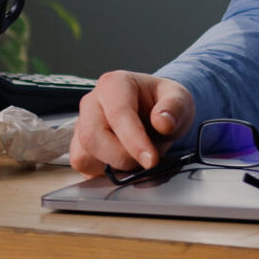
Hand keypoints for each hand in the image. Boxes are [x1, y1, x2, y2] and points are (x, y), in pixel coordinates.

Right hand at [69, 70, 194, 176]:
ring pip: (84, 155)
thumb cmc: (163, 104)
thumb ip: (174, 107)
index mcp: (114, 84)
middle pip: (93, 136)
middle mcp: (92, 102)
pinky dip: (104, 174)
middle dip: (121, 157)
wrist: (154, 114)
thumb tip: (163, 123)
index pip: (118, 114)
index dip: (134, 140)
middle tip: (147, 163)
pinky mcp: (79, 148)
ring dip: (114, 166)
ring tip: (138, 158)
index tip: (151, 160)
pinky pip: (84, 167)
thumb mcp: (179, 99)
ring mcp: (81, 126)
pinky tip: (124, 166)